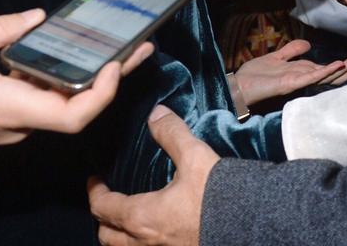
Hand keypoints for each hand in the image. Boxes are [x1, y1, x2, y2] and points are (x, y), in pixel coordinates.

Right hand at [0, 9, 153, 165]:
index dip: (104, 92)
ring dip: (83, 78)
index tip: (116, 64)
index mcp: (11, 106)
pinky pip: (36, 104)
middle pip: (76, 107)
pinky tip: (60, 56)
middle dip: (109, 76)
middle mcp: (18, 124)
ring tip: (108, 44)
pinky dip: (54, 82)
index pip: (76, 114)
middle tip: (137, 46)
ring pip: (57, 105)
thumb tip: (36, 17)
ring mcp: (9, 128)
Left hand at [89, 105, 215, 245]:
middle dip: (103, 219)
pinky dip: (143, 242)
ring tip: (129, 218)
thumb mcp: (195, 157)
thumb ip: (172, 134)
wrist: (251, 227)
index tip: (95, 179)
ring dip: (121, 235)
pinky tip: (158, 229)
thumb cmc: (217, 196)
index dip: (95, 191)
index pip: (103, 207)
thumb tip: (156, 114)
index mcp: (142, 217)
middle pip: (108, 237)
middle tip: (108, 200)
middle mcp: (145, 243)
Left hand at [233, 39, 346, 105]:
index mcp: (299, 73)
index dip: (339, 64)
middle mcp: (301, 78)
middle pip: (327, 73)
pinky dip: (324, 71)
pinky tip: (336, 66)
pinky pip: (310, 77)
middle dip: (345, 68)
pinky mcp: (290, 83)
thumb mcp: (276, 57)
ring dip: (340, 69)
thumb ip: (292, 50)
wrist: (238, 86)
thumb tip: (309, 44)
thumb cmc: (254, 76)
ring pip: (323, 75)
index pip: (323, 68)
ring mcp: (297, 81)